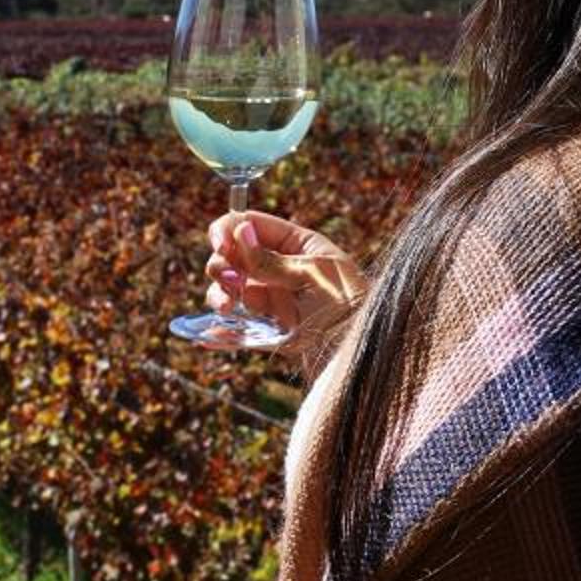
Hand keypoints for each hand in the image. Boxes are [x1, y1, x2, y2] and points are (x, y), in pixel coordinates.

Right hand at [205, 208, 365, 363]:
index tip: (219, 244)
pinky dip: (222, 333)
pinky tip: (209, 337)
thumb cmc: (353, 307)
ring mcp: (276, 302)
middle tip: (228, 280)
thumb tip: (239, 231)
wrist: (371, 355)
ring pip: (232, 291)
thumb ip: (272, 260)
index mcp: (299, 246)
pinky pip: (239, 330)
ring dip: (219, 295)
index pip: (253, 225)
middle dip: (222, 265)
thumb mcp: (314, 277)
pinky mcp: (272, 334)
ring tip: (226, 308)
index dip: (229, 230)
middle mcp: (283, 271)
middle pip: (234, 257)